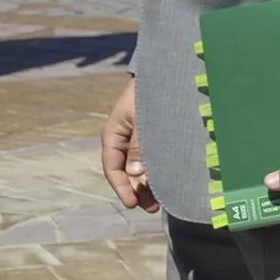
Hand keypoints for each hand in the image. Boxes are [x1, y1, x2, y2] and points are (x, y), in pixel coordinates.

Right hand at [100, 78, 156, 213]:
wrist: (162, 72)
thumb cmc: (148, 92)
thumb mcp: (142, 118)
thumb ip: (140, 145)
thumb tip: (134, 174)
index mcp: (113, 135)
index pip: (112, 168)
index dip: (121, 188)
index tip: (132, 203)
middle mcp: (123, 140)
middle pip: (126, 172)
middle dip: (137, 191)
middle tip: (152, 207)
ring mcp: (137, 139)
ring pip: (139, 168)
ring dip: (148, 184)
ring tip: (159, 201)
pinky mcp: (152, 137)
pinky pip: (151, 158)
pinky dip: (156, 170)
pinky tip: (167, 181)